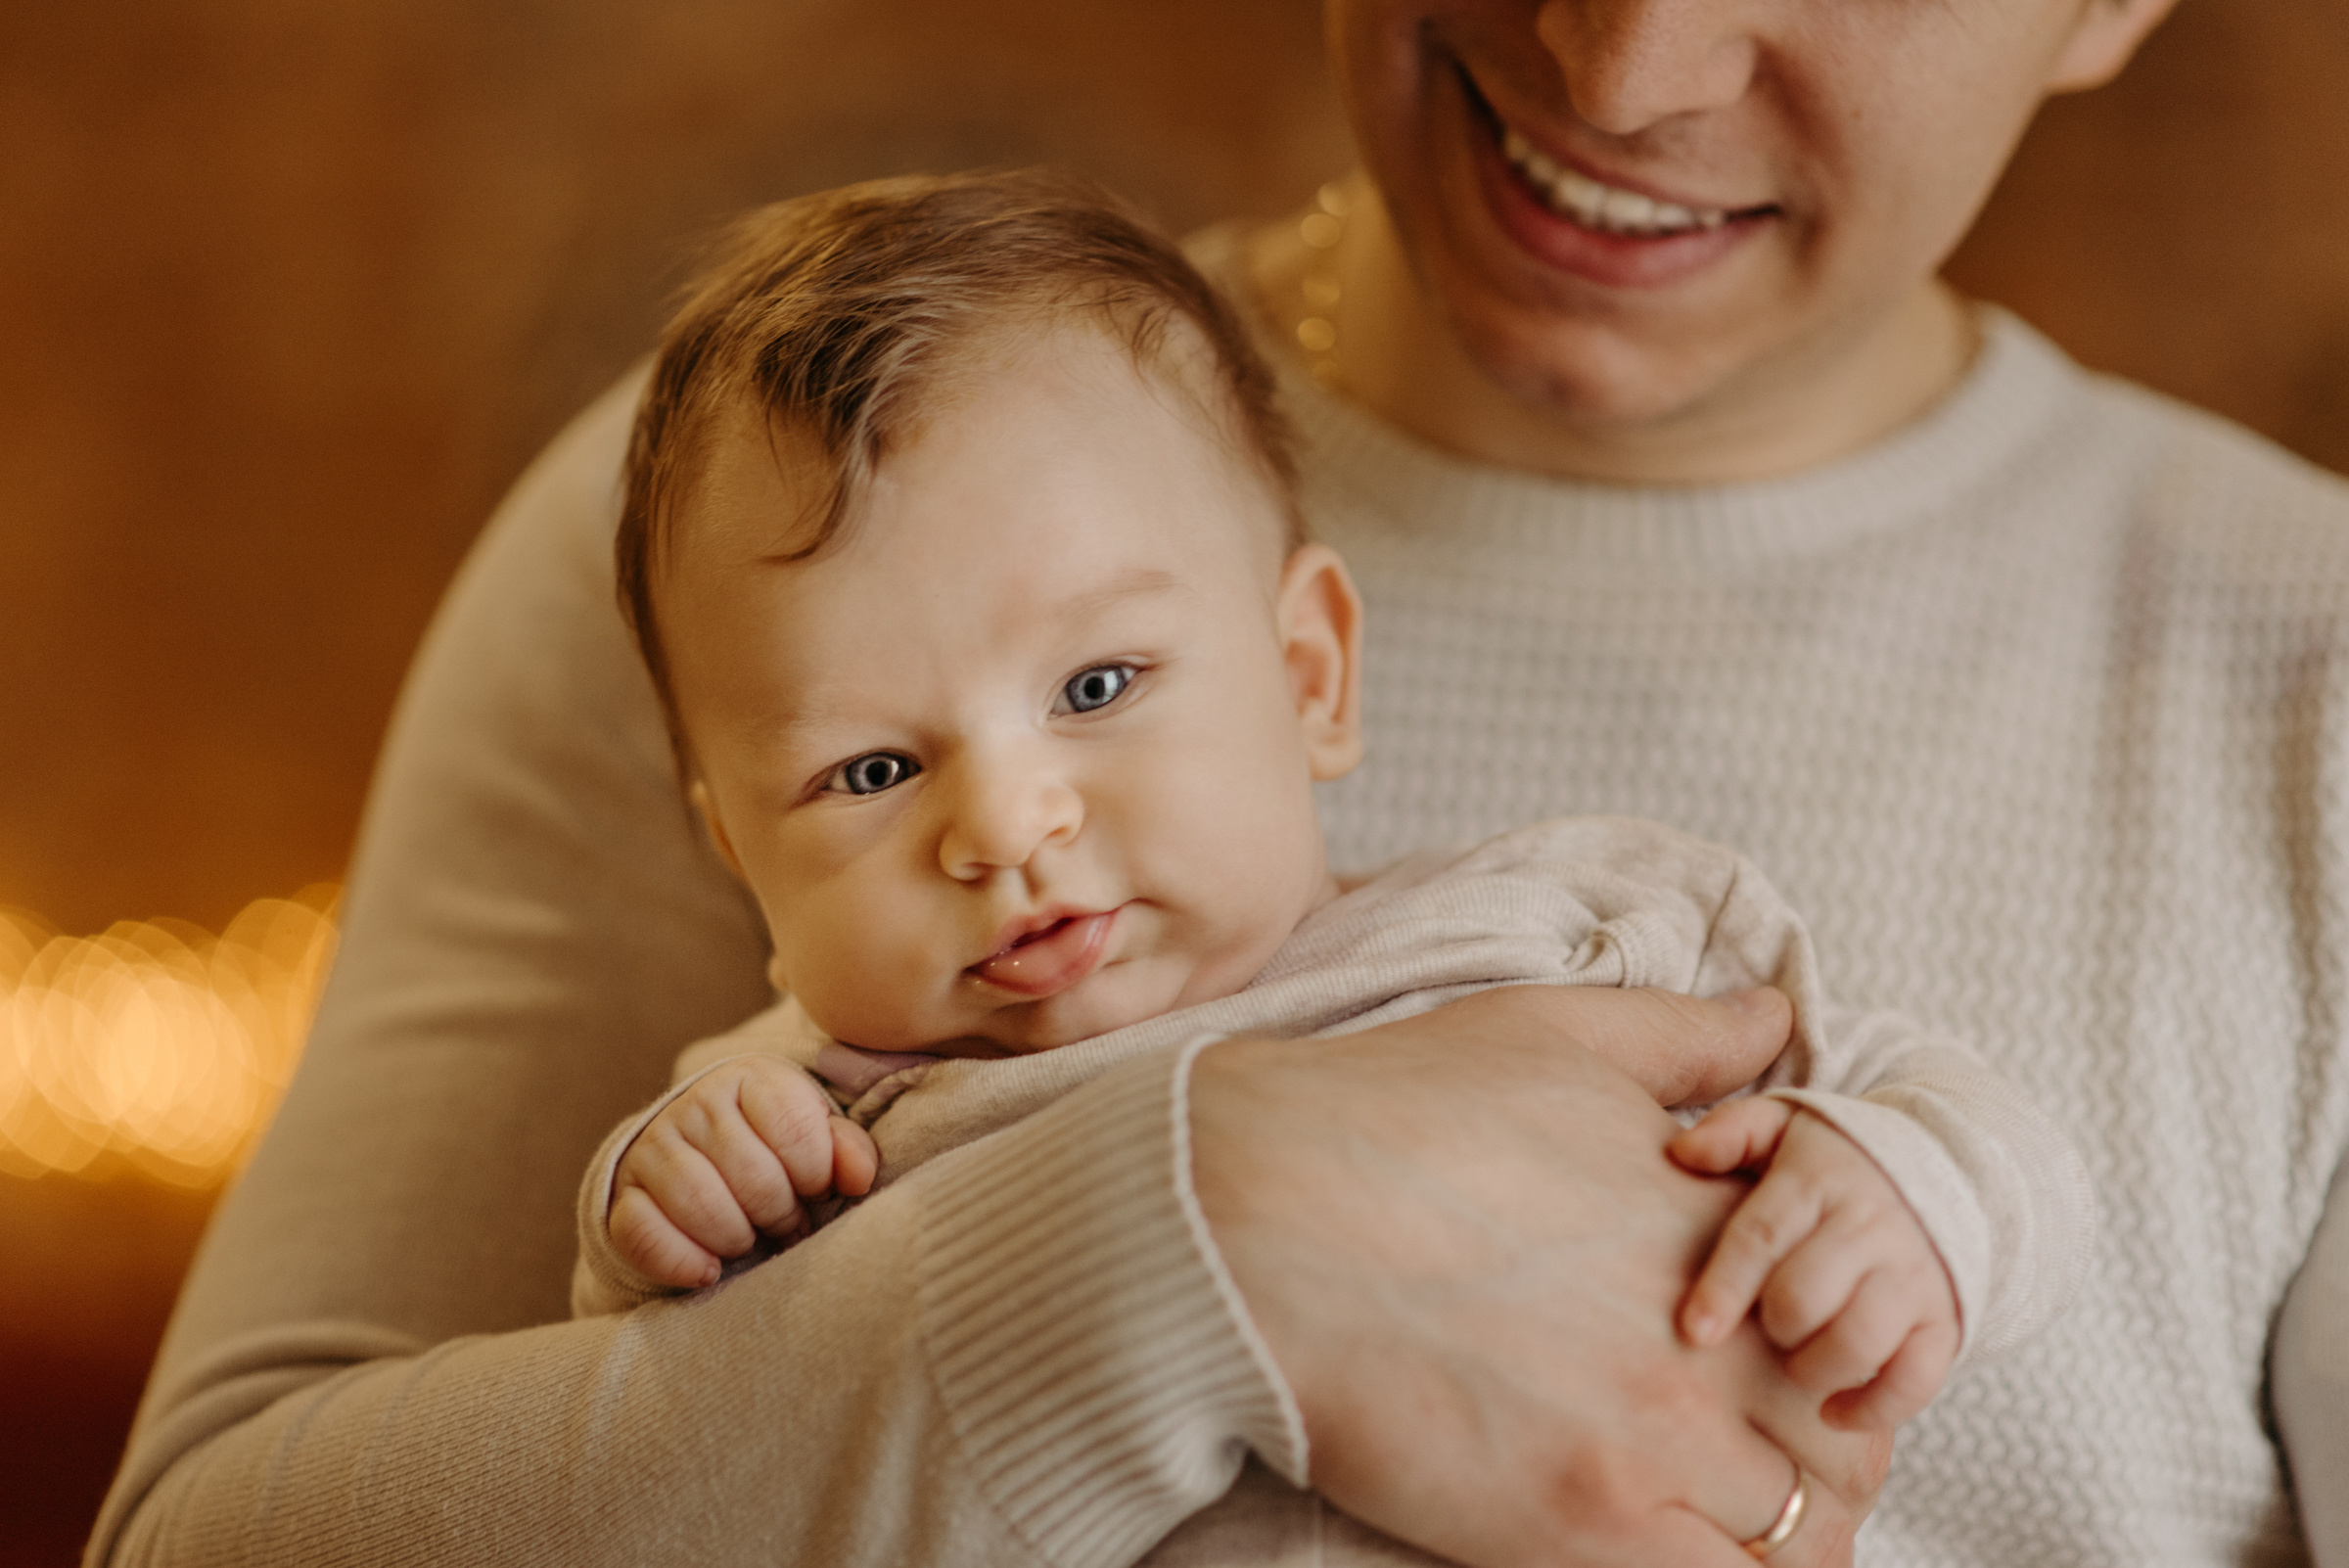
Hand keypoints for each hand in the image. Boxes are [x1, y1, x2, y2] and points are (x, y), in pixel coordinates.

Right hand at [610, 1057, 879, 1287]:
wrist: (698, 1160)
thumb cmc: (774, 1151)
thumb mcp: (815, 1137)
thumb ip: (845, 1149)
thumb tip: (860, 1176)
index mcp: (751, 1078)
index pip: (795, 1127)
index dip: (816, 1174)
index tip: (816, 1188)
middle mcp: (696, 1104)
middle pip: (753, 1176)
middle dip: (781, 1214)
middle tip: (787, 1223)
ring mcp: (654, 1147)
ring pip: (700, 1203)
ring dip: (737, 1238)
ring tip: (750, 1239)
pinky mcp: (623, 1195)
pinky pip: (644, 1233)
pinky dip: (682, 1261)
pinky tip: (708, 1271)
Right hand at [1191, 985, 1886, 1567]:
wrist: (1251, 1215)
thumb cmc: (1386, 1114)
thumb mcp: (1550, 1035)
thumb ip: (1683, 1035)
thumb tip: (1772, 1015)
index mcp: (1714, 1225)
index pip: (1855, 1310)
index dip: (1833, 1341)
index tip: (1779, 1351)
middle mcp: (1709, 1341)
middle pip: (1851, 1438)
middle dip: (1828, 1446)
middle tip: (1759, 1445)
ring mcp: (1652, 1443)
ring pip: (1808, 1535)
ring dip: (1779, 1525)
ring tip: (1711, 1509)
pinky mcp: (1581, 1530)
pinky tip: (1658, 1544)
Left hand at [1670, 1098, 1960, 1430]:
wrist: (1948, 1169)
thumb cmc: (1839, 1160)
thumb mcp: (1787, 1125)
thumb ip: (1733, 1132)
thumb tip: (1680, 1153)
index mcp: (1820, 1181)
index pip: (1762, 1237)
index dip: (1724, 1288)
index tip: (1695, 1331)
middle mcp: (1871, 1227)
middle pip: (1805, 1297)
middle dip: (1771, 1325)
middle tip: (1765, 1324)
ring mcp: (1913, 1275)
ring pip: (1858, 1342)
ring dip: (1812, 1368)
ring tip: (1794, 1360)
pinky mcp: (1944, 1319)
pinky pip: (1915, 1379)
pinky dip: (1872, 1408)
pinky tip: (1832, 1410)